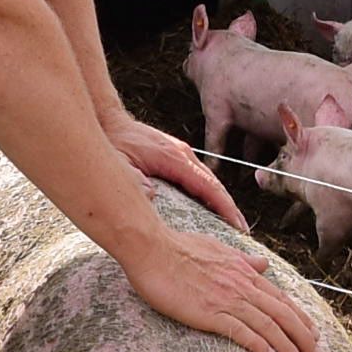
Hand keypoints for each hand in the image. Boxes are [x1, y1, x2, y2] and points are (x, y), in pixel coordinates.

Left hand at [111, 115, 245, 230]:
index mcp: (174, 158)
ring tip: (231, 223)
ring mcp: (181, 153)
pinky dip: (208, 192)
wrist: (109, 121)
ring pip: (208, 180)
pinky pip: (198, 177)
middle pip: (214, 184)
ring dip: (221, 200)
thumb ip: (133, 178)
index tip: (237, 225)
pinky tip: (209, 207)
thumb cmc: (113, 142)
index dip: (225, 207)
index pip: (207, 186)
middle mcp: (183, 154)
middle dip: (230, 207)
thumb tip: (150, 195)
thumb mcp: (118, 161)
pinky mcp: (176, 156)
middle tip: (242, 231)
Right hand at [113, 222, 322, 351]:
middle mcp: (242, 286)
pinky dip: (259, 344)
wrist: (152, 248)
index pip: (282, 299)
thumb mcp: (218, 249)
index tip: (314, 336)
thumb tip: (262, 264)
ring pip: (268, 326)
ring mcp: (227, 299)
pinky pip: (240, 331)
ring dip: (289, 349)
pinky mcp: (209, 312)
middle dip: (304, 339)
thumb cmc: (179, 248)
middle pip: (283, 316)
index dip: (301, 319)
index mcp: (245, 273)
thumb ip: (242, 260)